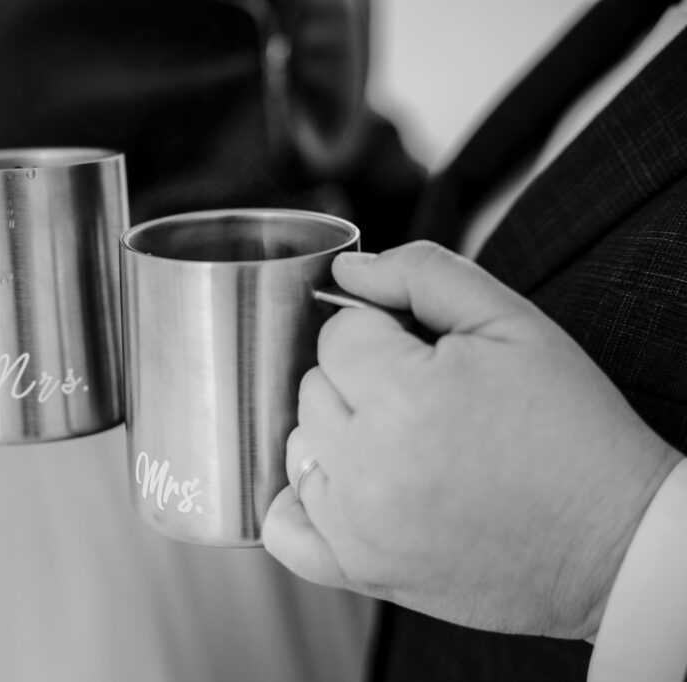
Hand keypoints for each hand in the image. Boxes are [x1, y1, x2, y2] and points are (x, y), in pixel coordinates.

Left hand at [263, 241, 679, 638]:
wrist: (613, 539)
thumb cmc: (571, 430)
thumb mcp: (513, 322)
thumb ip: (421, 274)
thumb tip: (346, 269)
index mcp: (404, 397)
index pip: (338, 334)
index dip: (381, 334)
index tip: (426, 356)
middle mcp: (368, 466)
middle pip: (313, 387)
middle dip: (361, 380)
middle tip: (425, 398)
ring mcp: (357, 526)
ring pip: (298, 445)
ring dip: (337, 434)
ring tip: (404, 443)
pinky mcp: (360, 571)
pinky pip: (286, 530)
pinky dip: (303, 503)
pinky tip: (347, 486)